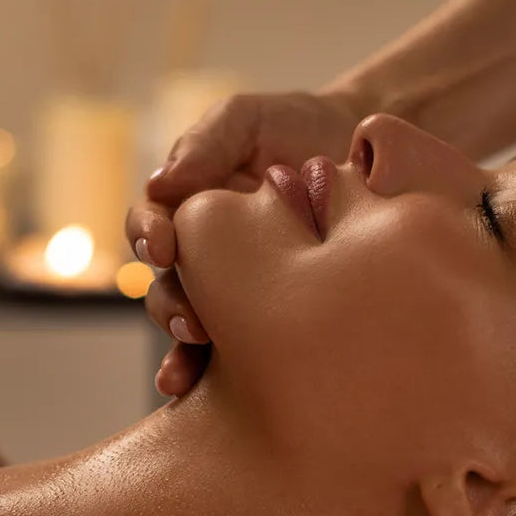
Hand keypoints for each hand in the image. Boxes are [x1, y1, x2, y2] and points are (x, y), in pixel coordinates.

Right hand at [126, 89, 369, 396]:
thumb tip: (161, 185)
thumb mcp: (248, 120)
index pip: (149, 224)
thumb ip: (206, 143)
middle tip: (192, 321)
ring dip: (187, 349)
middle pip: (165, 288)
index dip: (148, 236)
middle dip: (171, 307)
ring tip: (197, 365)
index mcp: (185, 208)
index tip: (163, 245)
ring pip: (195, 327)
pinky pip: (239, 352)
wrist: (367, 154)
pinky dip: (222, 376)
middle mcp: (202, 255)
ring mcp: (234, 291)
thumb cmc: (297, 126)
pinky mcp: (269, 318)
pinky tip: (212, 395)